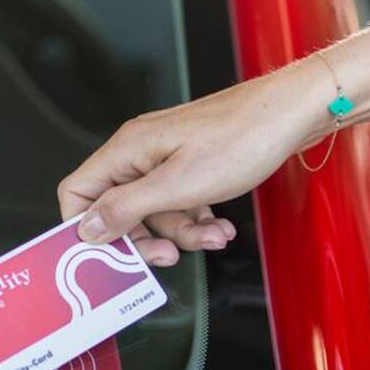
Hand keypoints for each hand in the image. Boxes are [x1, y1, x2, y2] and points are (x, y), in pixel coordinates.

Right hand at [57, 58, 329, 265]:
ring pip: (157, 210)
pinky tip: (222, 224)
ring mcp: (167, 157)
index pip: (78, 192)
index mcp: (128, 150)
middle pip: (119, 209)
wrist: (291, 115)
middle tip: (170, 254)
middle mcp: (141, 151)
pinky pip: (181, 201)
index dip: (86, 228)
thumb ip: (127, 207)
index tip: (110, 255)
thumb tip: (86, 227)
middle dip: (148, 236)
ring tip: (215, 234)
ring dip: (185, 231)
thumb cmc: (242, 138)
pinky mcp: (192, 164)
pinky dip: (200, 218)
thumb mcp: (179, 186)